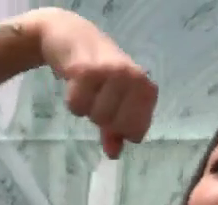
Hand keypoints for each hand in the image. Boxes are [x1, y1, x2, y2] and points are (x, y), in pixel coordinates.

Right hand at [24, 8, 157, 158]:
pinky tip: (74, 83)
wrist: (71, 36)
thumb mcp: (114, 101)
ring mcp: (112, 73)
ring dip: (87, 109)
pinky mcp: (86, 70)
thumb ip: (116, 130)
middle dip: (103, 120)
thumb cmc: (99, 73)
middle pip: (117, 127)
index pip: (137, 132)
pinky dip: (73, 100)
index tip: (114, 113)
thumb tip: (114, 155)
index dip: (121, 130)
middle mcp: (134, 79)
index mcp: (146, 89)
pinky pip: (78, 106)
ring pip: (97, 117)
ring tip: (87, 88)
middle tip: (98, 98)